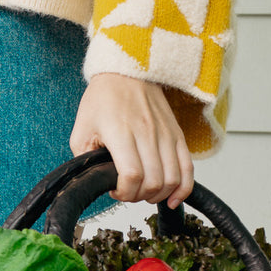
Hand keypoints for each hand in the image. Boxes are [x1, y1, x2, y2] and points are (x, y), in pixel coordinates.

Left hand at [70, 75, 193, 208]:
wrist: (125, 71)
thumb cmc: (103, 98)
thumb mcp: (82, 128)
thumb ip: (84, 158)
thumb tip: (97, 180)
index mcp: (121, 132)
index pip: (131, 176)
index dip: (123, 193)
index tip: (115, 191)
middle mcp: (147, 133)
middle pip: (153, 182)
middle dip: (139, 196)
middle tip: (128, 191)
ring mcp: (165, 134)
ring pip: (171, 179)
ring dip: (159, 195)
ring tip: (145, 192)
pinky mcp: (177, 134)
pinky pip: (188, 168)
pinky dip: (183, 189)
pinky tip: (172, 199)